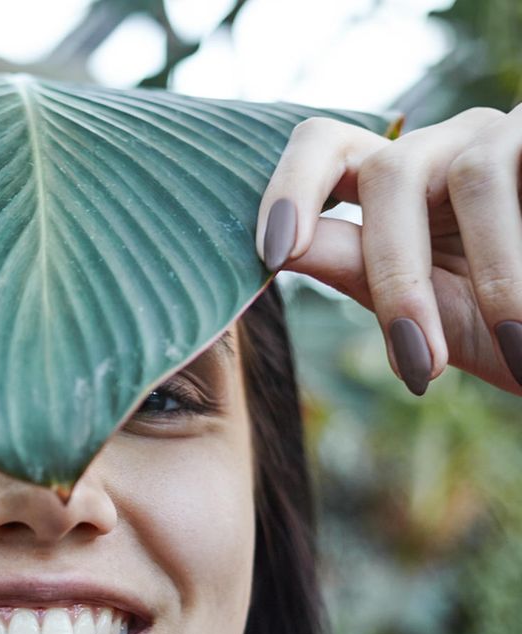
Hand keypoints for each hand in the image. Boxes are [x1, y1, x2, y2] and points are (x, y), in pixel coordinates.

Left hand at [255, 105, 521, 396]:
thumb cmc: (507, 328)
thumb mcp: (425, 309)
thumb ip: (356, 271)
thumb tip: (280, 251)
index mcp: (389, 190)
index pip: (322, 149)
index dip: (289, 189)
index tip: (273, 254)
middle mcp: (438, 151)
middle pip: (386, 172)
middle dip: (397, 276)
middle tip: (420, 362)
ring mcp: (498, 134)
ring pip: (470, 175)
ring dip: (490, 276)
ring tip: (515, 346)